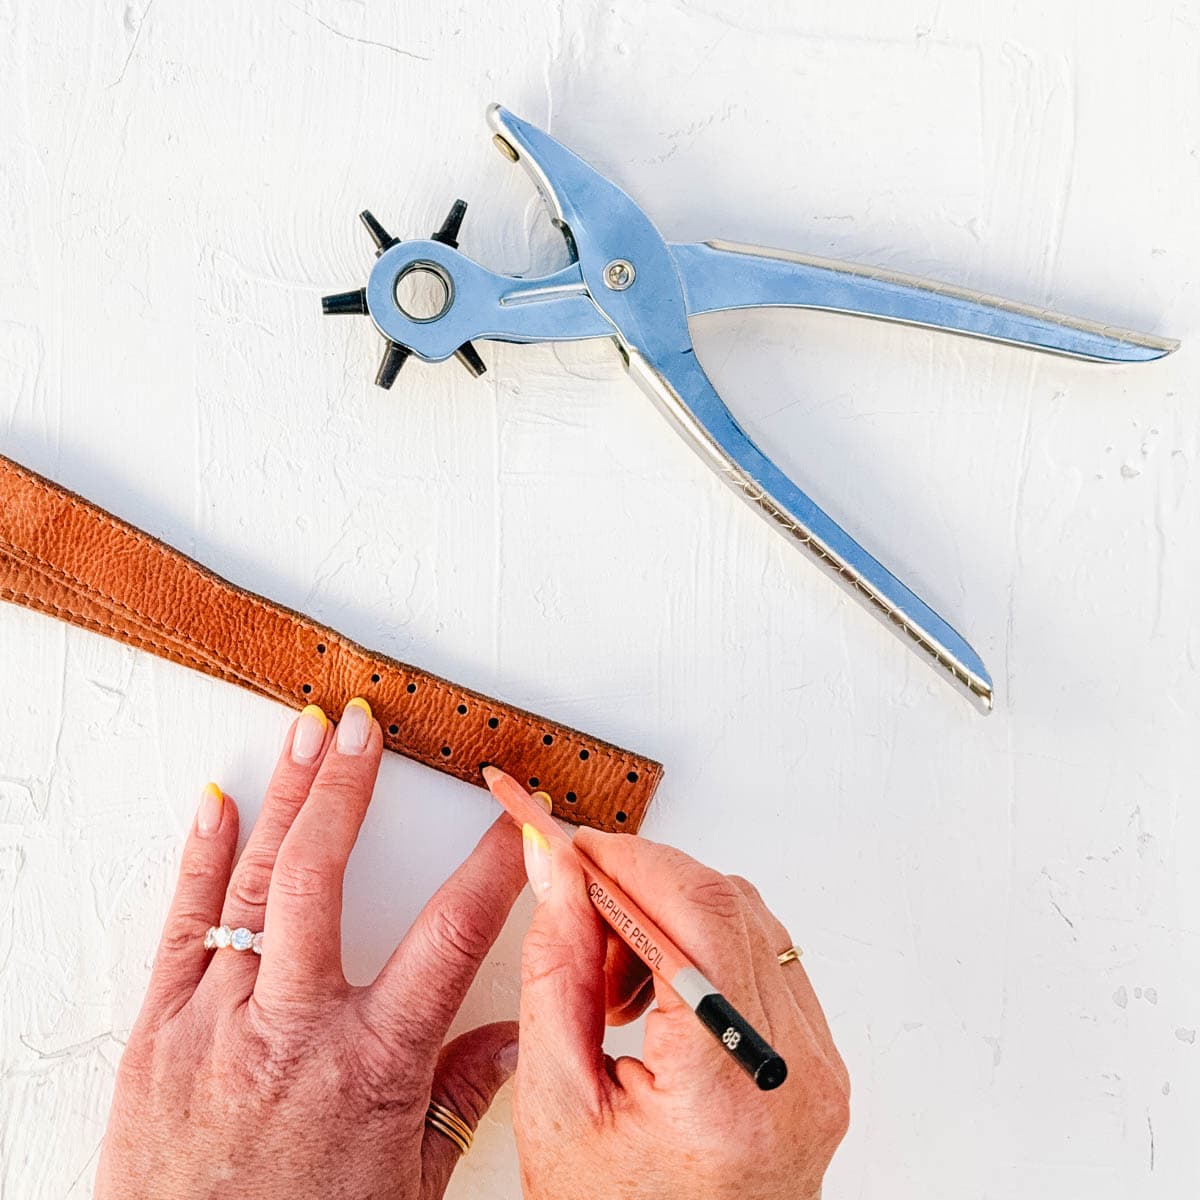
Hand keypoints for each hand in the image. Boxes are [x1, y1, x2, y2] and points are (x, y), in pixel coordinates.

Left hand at [96, 699, 526, 1199]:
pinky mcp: (156, 1037)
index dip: (493, 866)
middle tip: (365, 726)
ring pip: (254, 884)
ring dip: (286, 799)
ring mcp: (216, 1025)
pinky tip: (219, 805)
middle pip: (323, 876)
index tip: (518, 819)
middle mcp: (293, 1029)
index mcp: (372, 1064)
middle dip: (347, 788)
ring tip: (306, 734)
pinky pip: (182, 929)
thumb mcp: (408, 1185)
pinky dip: (201, 860)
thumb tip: (521, 1036)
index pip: (451, 935)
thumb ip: (463, 1096)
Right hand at [513, 829, 848, 1199]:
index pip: (695, 918)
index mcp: (727, 1091)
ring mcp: (819, 1068)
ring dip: (674, 916)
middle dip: (643, 884)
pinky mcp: (821, 1063)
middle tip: (582, 912)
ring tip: (618, 984)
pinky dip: (707, 948)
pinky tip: (660, 995)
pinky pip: (767, 957)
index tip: (576, 846)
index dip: (630, 862)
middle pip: (727, 906)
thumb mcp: (555, 1100)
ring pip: (750, 919)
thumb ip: (557, 969)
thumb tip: (556, 870)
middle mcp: (794, 1073)